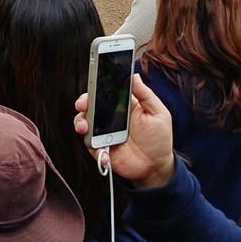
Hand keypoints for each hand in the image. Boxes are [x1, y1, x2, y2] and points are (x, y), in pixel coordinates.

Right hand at [74, 74, 176, 188]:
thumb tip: (134, 76)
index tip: (92, 84)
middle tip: (83, 105)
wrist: (157, 166)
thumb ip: (145, 94)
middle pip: (90, 105)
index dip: (96, 86)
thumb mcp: (158, 113)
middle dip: (83, 103)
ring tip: (85, 128)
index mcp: (122, 105)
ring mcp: (103, 133)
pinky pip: (90, 146)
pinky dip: (95, 149)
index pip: (105, 91)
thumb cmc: (159, 137)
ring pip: (84, 123)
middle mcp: (110, 117)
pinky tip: (104, 153)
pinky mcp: (100, 148)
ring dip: (81, 123)